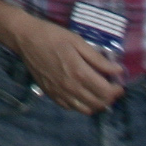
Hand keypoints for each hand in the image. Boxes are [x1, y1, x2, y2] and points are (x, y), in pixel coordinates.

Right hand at [10, 13, 124, 113]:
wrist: (25, 38)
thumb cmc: (53, 36)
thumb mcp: (78, 42)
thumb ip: (98, 59)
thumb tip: (117, 70)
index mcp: (79, 72)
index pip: (106, 91)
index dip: (117, 90)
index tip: (120, 84)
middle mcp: (71, 87)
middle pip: (98, 103)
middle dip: (110, 98)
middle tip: (112, 89)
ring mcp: (60, 93)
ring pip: (86, 109)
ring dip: (97, 105)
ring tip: (99, 94)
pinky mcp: (51, 94)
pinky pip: (71, 108)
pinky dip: (81, 106)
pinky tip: (83, 95)